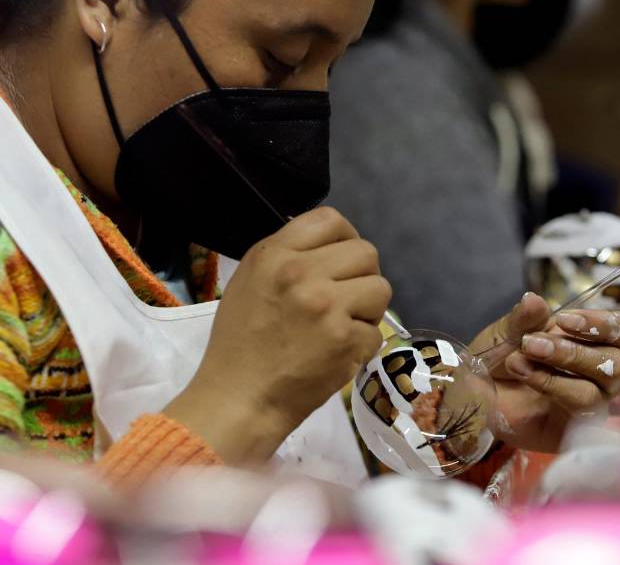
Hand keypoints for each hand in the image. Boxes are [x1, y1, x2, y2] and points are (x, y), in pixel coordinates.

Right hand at [165, 207, 390, 464]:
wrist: (239, 399)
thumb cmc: (239, 343)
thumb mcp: (249, 281)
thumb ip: (287, 257)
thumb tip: (328, 247)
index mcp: (274, 254)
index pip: (330, 220)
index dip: (345, 238)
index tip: (341, 259)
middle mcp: (302, 274)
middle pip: (366, 252)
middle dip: (362, 275)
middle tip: (346, 298)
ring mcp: (327, 306)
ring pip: (380, 288)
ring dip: (368, 308)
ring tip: (344, 325)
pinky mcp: (345, 340)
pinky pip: (376, 330)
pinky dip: (362, 344)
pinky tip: (339, 354)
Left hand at [470, 293, 619, 452]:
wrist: (474, 400)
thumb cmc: (498, 363)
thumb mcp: (504, 334)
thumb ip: (523, 320)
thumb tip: (534, 299)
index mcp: (588, 341)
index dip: (600, 323)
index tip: (563, 320)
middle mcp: (598, 372)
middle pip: (617, 359)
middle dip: (573, 349)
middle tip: (531, 343)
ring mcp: (592, 402)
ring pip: (601, 385)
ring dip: (560, 367)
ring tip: (519, 361)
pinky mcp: (580, 427)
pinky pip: (583, 409)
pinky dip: (554, 388)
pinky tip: (527, 378)